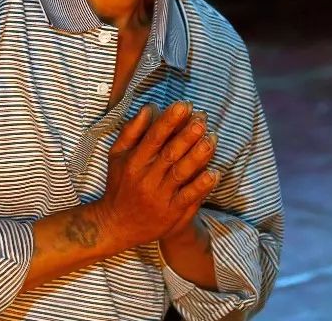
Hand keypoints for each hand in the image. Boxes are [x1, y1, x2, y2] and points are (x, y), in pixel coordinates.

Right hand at [95, 101, 219, 250]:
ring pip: (181, 174)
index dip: (169, 121)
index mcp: (133, 162)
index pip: (153, 138)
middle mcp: (146, 180)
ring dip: (198, 156)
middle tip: (202, 119)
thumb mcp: (117, 155)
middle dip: (187, 136)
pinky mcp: (172, 214)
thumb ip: (132, 130)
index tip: (184, 105)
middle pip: (169, 155)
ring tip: (212, 139)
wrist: (117, 225)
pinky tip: (214, 172)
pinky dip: (202, 186)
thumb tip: (150, 106)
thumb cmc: (120, 183)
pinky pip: (189, 198)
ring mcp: (160, 198)